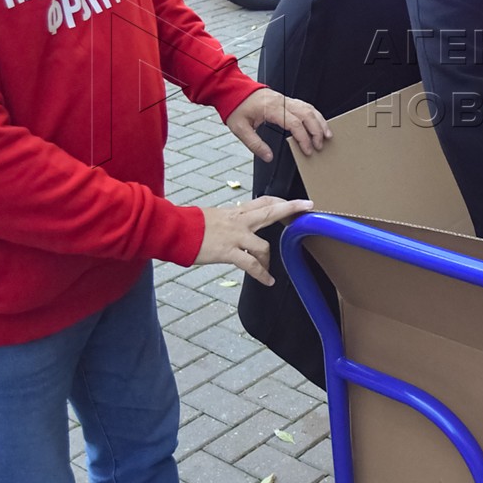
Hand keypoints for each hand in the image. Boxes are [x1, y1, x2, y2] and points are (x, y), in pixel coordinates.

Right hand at [194, 197, 312, 284]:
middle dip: (291, 208)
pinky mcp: (229, 252)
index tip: (293, 201)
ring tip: (268, 270)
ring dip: (268, 260)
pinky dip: (262, 274)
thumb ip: (226, 220)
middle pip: (271, 211)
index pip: (262, 202)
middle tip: (308, 206)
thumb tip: (230, 226)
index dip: (280, 201)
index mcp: (234, 212)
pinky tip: (268, 281)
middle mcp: (239, 221)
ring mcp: (235, 236)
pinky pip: (251, 264)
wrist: (173, 229)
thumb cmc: (187, 224)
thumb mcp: (211, 216)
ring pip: (264, 246)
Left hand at [226, 88, 330, 160]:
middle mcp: (282, 102)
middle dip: (317, 131)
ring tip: (327, 135)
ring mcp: (285, 99)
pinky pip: (305, 106)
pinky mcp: (286, 100)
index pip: (295, 123)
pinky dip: (315, 115)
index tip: (308, 150)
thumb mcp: (240, 129)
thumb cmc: (236, 108)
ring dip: (320, 122)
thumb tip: (268, 157)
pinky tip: (318, 123)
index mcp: (272, 109)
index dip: (304, 138)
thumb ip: (255, 144)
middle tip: (320, 146)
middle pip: (307, 114)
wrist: (233, 90)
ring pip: (309, 108)